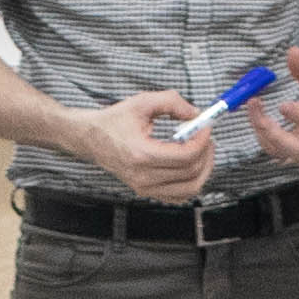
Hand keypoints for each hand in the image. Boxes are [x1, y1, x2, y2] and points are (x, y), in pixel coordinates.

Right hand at [75, 91, 214, 198]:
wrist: (91, 138)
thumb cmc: (114, 121)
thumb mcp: (142, 102)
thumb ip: (172, 102)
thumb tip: (196, 113)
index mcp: (142, 154)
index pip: (186, 156)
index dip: (202, 141)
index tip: (205, 127)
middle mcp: (143, 176)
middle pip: (192, 173)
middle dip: (206, 153)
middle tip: (206, 137)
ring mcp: (145, 188)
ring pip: (190, 189)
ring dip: (203, 169)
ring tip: (202, 150)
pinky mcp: (147, 191)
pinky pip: (180, 195)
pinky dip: (192, 181)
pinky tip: (190, 164)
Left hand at [251, 42, 298, 169]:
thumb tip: (293, 51)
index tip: (282, 105)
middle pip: (298, 150)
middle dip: (274, 132)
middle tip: (258, 110)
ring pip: (281, 152)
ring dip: (262, 131)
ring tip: (253, 105)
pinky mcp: (293, 158)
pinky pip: (273, 151)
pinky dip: (262, 135)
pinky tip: (256, 115)